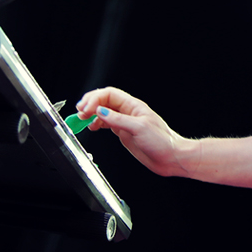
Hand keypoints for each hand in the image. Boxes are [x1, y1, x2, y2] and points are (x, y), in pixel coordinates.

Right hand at [76, 87, 195, 177]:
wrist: (170, 157)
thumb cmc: (162, 141)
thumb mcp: (138, 128)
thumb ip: (118, 120)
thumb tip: (100, 111)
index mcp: (133, 106)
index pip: (109, 94)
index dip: (95, 99)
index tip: (86, 109)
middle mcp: (128, 112)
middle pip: (104, 101)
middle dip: (90, 104)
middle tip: (80, 113)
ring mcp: (125, 122)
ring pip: (103, 112)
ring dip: (91, 114)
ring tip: (83, 120)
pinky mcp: (124, 132)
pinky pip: (106, 123)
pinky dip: (97, 123)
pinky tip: (93, 127)